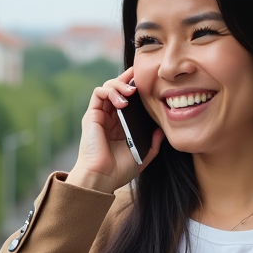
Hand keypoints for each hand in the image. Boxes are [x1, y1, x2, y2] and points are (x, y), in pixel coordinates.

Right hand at [65, 67, 163, 193]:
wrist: (102, 177)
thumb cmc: (119, 170)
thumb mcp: (143, 156)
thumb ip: (153, 143)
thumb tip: (161, 130)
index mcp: (121, 124)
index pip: (128, 99)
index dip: (136, 86)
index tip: (149, 80)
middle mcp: (110, 117)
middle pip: (117, 88)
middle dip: (128, 78)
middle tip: (140, 75)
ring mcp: (100, 115)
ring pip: (107, 86)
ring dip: (120, 84)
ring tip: (131, 91)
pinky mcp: (92, 115)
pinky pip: (98, 92)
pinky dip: (110, 91)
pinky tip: (122, 101)